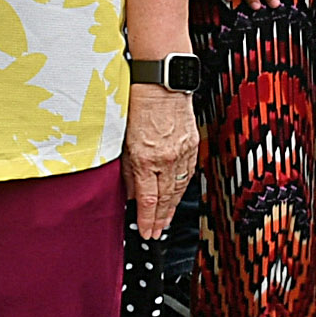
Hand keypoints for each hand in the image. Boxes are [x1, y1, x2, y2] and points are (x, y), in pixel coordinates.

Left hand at [124, 82, 199, 238]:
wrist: (162, 83)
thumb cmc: (138, 105)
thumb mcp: (123, 140)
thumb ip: (126, 169)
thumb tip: (130, 191)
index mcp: (145, 158)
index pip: (148, 199)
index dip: (147, 219)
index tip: (146, 232)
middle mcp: (165, 159)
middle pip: (164, 198)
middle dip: (160, 219)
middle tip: (155, 233)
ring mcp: (181, 153)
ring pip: (178, 188)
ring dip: (171, 207)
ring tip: (166, 221)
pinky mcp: (191, 145)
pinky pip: (188, 173)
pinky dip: (182, 187)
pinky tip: (177, 195)